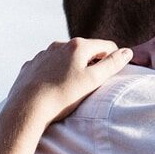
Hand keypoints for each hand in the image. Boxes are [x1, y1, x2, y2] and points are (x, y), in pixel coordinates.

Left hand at [7, 39, 133, 125]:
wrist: (27, 108)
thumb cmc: (63, 96)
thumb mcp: (93, 80)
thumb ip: (112, 64)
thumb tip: (127, 52)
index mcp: (77, 46)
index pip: (106, 46)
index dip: (113, 59)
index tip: (111, 75)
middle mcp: (59, 45)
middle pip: (85, 50)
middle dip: (92, 63)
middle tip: (92, 84)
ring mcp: (43, 54)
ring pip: (65, 57)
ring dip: (72, 68)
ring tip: (71, 88)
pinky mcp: (31, 66)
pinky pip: (48, 66)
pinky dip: (55, 73)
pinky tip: (53, 88)